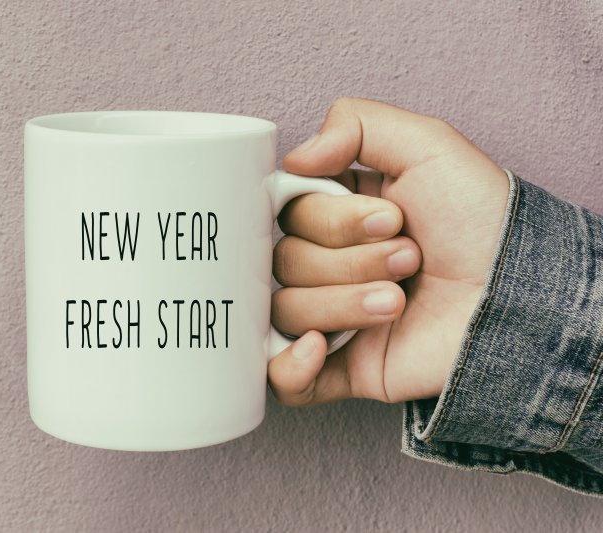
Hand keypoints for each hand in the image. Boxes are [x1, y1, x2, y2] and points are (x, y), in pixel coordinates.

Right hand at [268, 97, 509, 404]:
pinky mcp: (343, 368)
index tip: (389, 219)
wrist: (520, 299)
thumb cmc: (484, 223)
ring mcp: (333, 317)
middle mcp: (331, 264)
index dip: (331, 219)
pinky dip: (288, 367)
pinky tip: (318, 348)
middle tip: (411, 260)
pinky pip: (283, 379)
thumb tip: (293, 158)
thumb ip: (356, 124)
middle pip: (286, 261)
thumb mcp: (430, 147)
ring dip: (342, 304)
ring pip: (286, 310)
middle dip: (349, 261)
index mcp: (341, 215)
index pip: (290, 213)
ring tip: (398, 301)